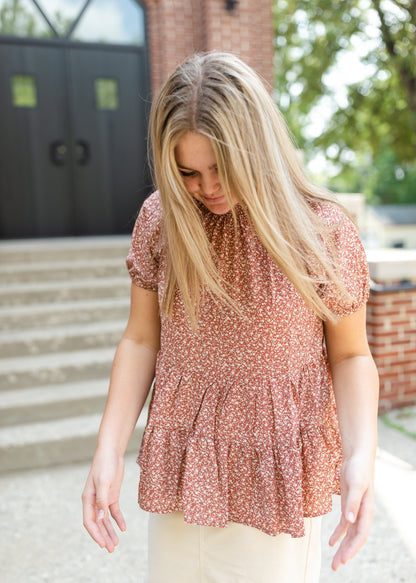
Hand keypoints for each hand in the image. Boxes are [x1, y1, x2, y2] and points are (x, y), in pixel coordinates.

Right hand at [82, 450, 126, 551]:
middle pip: (98, 523)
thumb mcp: (104, 482)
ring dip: (110, 531)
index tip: (102, 544)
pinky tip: (123, 528)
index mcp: (87, 499)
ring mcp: (103, 499)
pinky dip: (118, 520)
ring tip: (116, 544)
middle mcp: (94, 501)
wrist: (111, 452)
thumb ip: (102, 500)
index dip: (95, 534)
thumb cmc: (105, 465)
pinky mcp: (112, 495)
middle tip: (111, 549)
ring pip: (106, 520)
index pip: (89, 521)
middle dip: (103, 537)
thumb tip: (101, 518)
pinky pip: (114, 511)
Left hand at [329, 455, 374, 570]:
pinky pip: (344, 525)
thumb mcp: (354, 484)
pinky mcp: (348, 505)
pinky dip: (338, 535)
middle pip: (355, 539)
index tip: (342, 560)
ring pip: (350, 534)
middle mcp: (362, 514)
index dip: (352, 549)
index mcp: (367, 511)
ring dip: (343, 548)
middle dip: (346, 554)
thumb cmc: (358, 469)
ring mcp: (356, 511)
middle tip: (335, 567)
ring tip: (334, 562)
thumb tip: (350, 521)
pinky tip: (331, 543)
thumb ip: (352, 502)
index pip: (360, 535)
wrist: (357, 457)